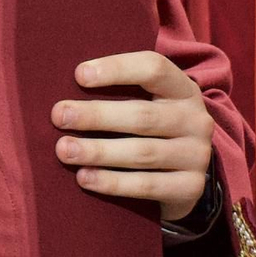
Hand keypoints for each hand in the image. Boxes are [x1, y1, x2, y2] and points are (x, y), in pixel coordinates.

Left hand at [51, 51, 214, 223]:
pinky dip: (113, 182)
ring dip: (99, 151)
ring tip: (64, 149)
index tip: (79, 75)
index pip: (154, 69)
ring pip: (142, 153)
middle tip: (59, 116)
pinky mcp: (190, 187)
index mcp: (182, 89)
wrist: (185, 174)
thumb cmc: (151, 127)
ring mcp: (196, 155)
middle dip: (96, 115)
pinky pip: (147, 185)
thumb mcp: (147, 101)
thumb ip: (117, 91)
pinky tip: (84, 177)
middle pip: (142, 115)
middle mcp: (195, 120)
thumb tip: (67, 94)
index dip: (117, 69)